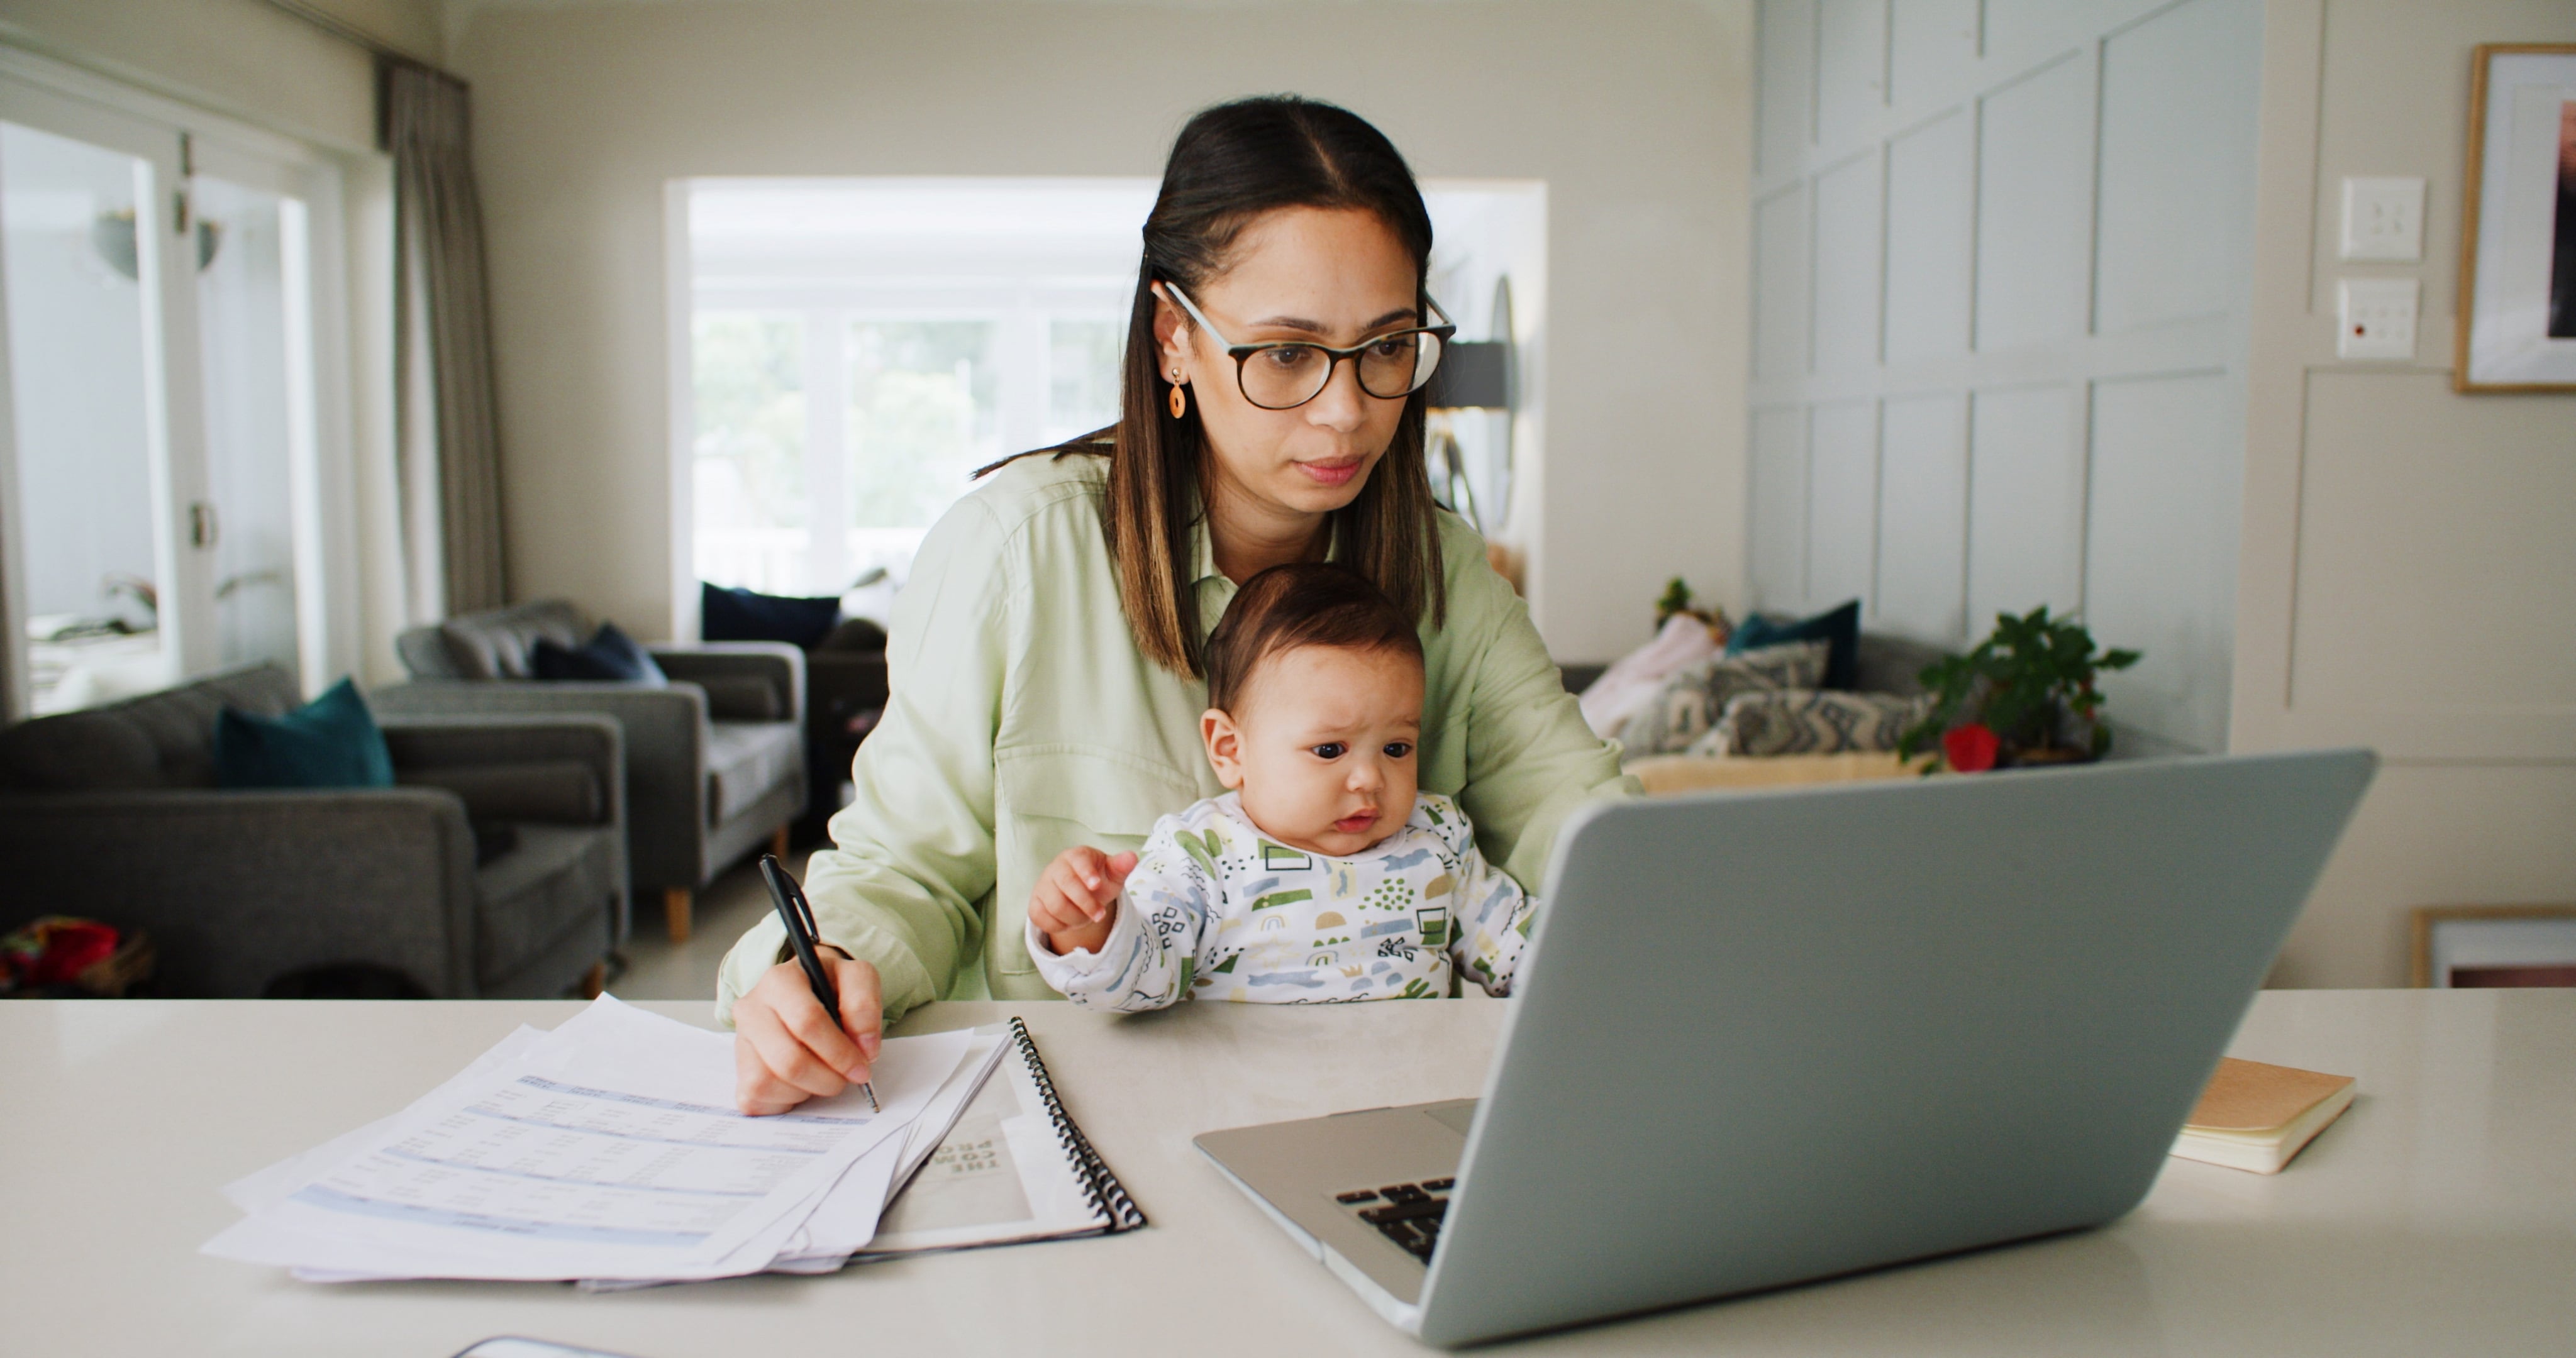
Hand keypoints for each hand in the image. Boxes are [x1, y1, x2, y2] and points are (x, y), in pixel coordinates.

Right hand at [732, 950, 881, 1115]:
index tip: (862, 1067)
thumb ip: (865, 1006)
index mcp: (780, 980)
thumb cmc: (831, 987)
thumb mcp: (857, 979)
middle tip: (846, 1078)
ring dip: (807, 1089)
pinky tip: (802, 1082)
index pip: (807, 1021)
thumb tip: (864, 1048)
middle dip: (826, 1079)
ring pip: (768, 1083)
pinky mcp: (738, 1069)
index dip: (840, 1052)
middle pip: (788, 1061)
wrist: (806, 991)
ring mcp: (741, 1040)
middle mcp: (751, 1009)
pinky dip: (786, 1099)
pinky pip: (756, 1098)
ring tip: (823, 1074)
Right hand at [1029, 847, 1136, 955]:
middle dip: (1086, 904)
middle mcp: (1055, 868)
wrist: (1079, 894)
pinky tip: (1069, 922)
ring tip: (1086, 917)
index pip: (1078, 861)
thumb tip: (1132, 857)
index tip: (1096, 885)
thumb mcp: (1113, 874)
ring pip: (1055, 906)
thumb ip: (1122, 866)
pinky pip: (1042, 919)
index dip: (1086, 873)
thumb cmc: (1098, 880)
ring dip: (1075, 918)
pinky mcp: (1034, 904)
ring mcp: (1042, 886)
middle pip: (1066, 885)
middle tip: (1100, 915)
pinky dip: (1060, 926)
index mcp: (1076, 856)